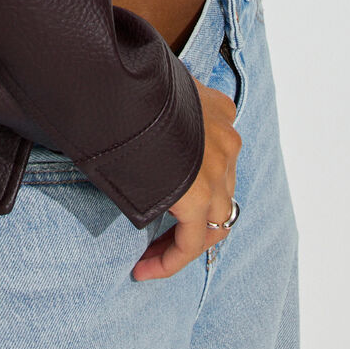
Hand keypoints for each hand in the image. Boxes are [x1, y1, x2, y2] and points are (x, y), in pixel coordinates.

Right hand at [131, 76, 239, 280]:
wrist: (122, 81)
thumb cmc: (125, 80)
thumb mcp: (151, 89)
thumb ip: (156, 108)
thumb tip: (126, 115)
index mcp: (219, 111)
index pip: (218, 158)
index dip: (195, 184)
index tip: (163, 196)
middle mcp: (226, 142)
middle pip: (220, 194)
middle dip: (191, 218)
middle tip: (156, 236)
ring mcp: (218, 170)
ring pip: (212, 223)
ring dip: (182, 242)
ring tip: (149, 256)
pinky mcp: (200, 197)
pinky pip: (192, 243)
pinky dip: (170, 260)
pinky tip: (144, 269)